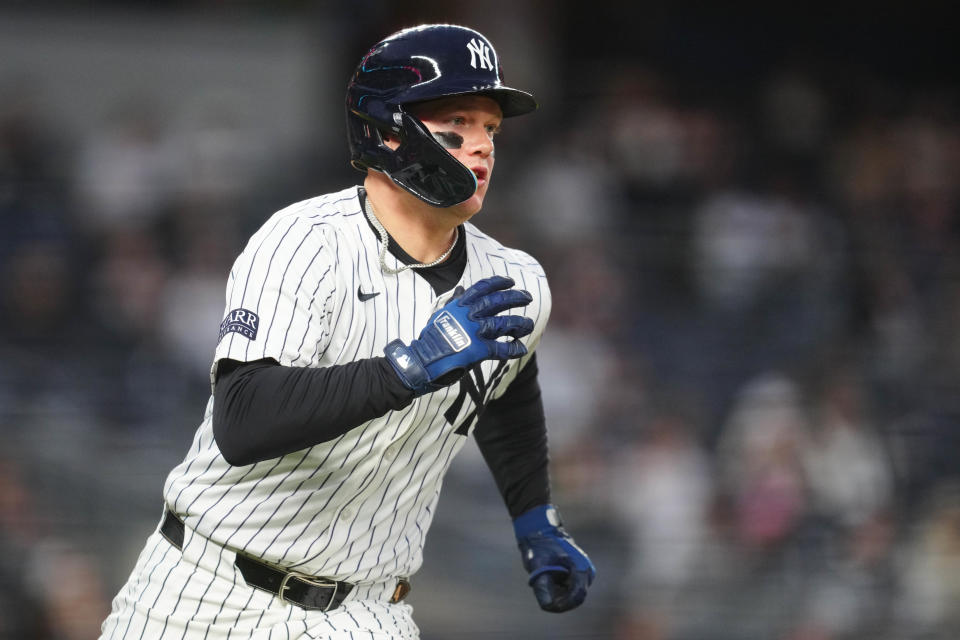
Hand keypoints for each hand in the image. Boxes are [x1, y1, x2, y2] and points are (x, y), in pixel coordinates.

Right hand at [384, 275, 533, 395]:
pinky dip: (513, 349)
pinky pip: (502, 349)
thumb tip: (461, 289)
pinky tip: (521, 348)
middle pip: (498, 302)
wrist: (422, 360)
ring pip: (504, 323)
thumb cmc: (431, 339)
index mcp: (460, 306)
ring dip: (520, 323)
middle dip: (515, 298)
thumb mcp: (442, 314)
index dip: (499, 283)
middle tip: (527, 297)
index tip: (510, 282)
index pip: (483, 288)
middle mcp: (469, 315)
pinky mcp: (479, 350)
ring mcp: (474, 332)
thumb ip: (455, 302)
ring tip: (528, 324)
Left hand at [513, 504, 595, 612]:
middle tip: (544, 594)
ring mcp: (584, 573)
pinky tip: (549, 578)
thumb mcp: (538, 565)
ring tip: (546, 580)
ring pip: (573, 595)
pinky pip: (570, 590)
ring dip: (558, 594)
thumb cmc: (540, 546)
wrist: (541, 532)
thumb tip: (548, 606)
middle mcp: (586, 571)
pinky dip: (559, 590)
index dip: (564, 605)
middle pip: (576, 597)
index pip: (578, 595)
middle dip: (560, 600)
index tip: (550, 606)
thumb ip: (543, 586)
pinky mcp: (579, 575)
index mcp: (581, 567)